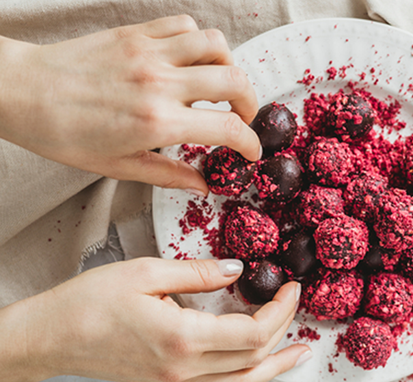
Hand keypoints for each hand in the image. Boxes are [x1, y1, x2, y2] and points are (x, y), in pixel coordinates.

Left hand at [0, 15, 260, 195]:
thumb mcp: (119, 166)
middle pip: (234, 81)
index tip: (250, 151)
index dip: (249, 143)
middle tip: (241, 116)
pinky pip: (184, 25)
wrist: (21, 92)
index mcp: (158, 122)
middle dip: (249, 102)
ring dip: (228, 65)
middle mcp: (159, 83)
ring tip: (218, 83)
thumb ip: (169, 175)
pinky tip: (189, 60)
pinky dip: (198, 41)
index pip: (228, 128)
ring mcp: (149, 53)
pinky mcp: (136, 34)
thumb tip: (203, 185)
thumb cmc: (63, 134)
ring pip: (216, 44)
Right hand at [0, 258, 309, 381]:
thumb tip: (238, 269)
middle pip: (253, 357)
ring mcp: (176, 381)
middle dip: (283, 331)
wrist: (51, 336)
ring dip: (275, 368)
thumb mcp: (147, 272)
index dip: (280, 310)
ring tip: (299, 354)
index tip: (290, 289)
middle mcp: (185, 366)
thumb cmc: (90, 302)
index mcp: (184, 335)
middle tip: (296, 307)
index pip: (252, 331)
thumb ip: (199, 272)